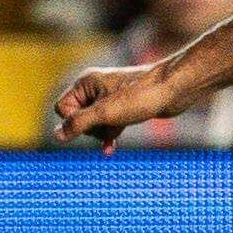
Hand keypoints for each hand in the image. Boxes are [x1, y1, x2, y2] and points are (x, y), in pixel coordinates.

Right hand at [54, 63, 186, 147]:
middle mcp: (95, 87)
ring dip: (100, 133)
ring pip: (94, 122)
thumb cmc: (141, 96)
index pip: (62, 108)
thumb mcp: (105, 113)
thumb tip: (56, 136)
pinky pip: (109, 123)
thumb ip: (79, 123)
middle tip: (107, 127)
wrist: (176, 88)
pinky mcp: (125, 106)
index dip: (74, 121)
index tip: (93, 124)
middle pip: (77, 116)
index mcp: (86, 83)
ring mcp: (111, 97)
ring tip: (110, 139)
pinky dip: (109, 134)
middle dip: (89, 128)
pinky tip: (109, 149)